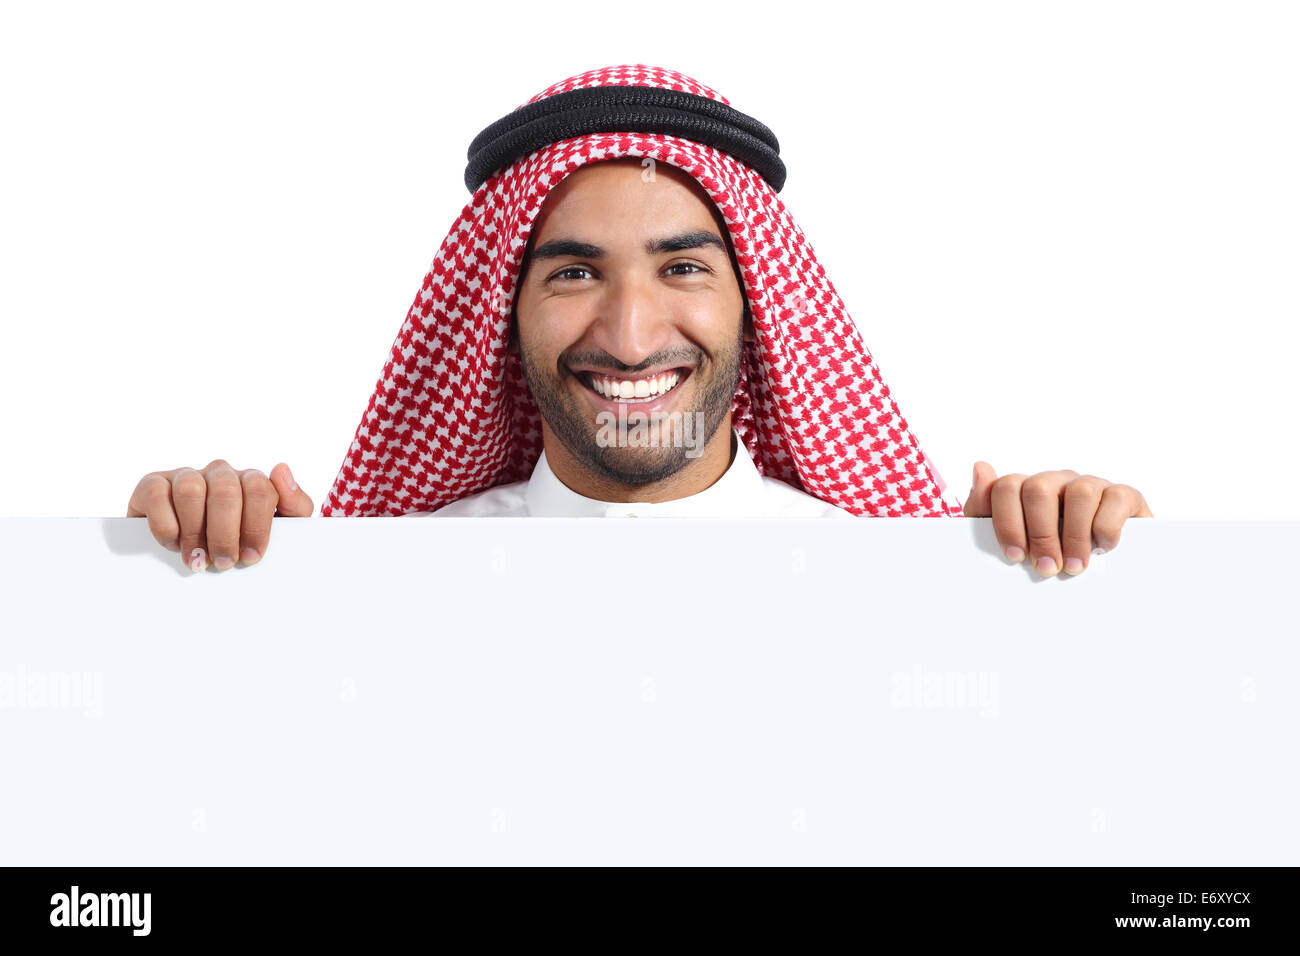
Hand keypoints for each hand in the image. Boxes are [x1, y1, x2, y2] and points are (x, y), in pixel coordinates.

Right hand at [126, 460, 313, 570]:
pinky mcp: (152, 484)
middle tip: (224, 562)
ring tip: (198, 560)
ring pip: (192, 489)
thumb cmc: (240, 542)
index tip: (251, 556)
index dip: (256, 526)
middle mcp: (219, 473)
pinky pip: (157, 493)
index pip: (260, 489)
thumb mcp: (279, 529)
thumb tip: (281, 469)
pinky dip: (166, 524)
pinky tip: (173, 544)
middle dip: (225, 533)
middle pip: (226, 490)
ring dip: (195, 531)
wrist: (194, 555)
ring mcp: (186, 476)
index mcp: (250, 481)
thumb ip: (294, 505)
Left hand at [962, 462, 1152, 575]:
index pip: (1006, 488)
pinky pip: (1115, 498)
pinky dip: (1107, 528)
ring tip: (1074, 566)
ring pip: (1079, 492)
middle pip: (1038, 488)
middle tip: (1047, 568)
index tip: (1016, 558)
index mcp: (1025, 489)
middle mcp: (1056, 481)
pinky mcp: (1123, 495)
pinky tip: (1103, 549)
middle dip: (1040, 533)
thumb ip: (986, 510)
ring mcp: (1090, 484)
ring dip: (1075, 535)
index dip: (1007, 524)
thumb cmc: (1049, 553)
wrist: (1104, 574)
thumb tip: (980, 467)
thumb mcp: (1011, 540)